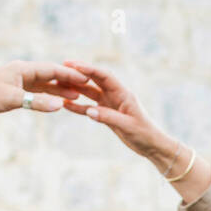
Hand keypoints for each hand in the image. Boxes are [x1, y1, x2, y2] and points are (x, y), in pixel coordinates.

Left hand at [0, 61, 88, 122]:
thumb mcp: (13, 100)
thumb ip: (37, 103)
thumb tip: (60, 106)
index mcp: (23, 69)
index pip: (52, 70)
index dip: (70, 75)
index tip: (86, 79)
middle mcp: (22, 73)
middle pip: (50, 76)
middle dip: (68, 82)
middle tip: (86, 88)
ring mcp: (18, 82)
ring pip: (44, 86)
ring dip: (59, 91)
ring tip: (76, 97)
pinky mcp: (13, 93)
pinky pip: (36, 94)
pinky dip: (47, 98)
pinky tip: (56, 104)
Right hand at [50, 60, 176, 165]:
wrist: (151, 146)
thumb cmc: (145, 133)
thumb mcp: (127, 126)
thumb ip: (108, 117)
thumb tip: (89, 111)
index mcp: (123, 93)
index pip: (104, 76)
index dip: (89, 69)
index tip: (74, 65)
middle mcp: (115, 95)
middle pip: (94, 80)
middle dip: (79, 73)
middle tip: (62, 66)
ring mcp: (110, 104)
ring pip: (90, 93)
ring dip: (76, 88)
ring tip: (59, 84)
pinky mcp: (107, 115)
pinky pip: (90, 108)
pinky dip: (78, 107)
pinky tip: (65, 105)